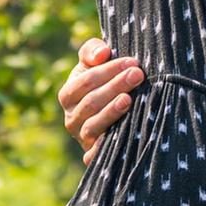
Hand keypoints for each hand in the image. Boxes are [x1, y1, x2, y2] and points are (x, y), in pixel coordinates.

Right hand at [58, 37, 143, 164]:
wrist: (110, 112)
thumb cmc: (102, 81)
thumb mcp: (93, 62)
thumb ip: (92, 50)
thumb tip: (102, 53)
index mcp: (67, 94)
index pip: (86, 81)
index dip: (109, 70)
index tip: (132, 62)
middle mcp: (71, 118)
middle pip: (91, 102)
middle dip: (115, 86)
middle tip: (138, 75)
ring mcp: (81, 137)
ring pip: (93, 125)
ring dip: (111, 112)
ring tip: (129, 99)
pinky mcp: (92, 154)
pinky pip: (97, 153)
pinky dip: (104, 146)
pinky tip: (121, 136)